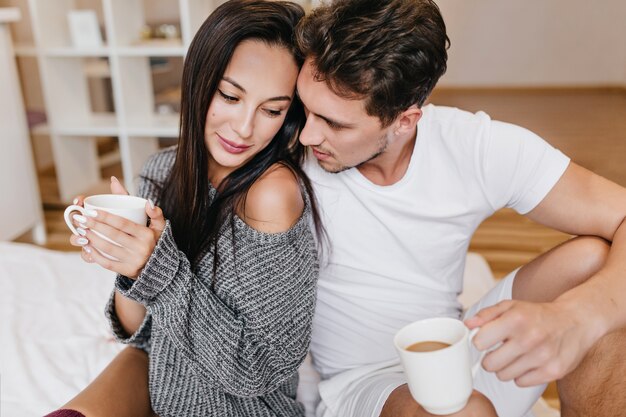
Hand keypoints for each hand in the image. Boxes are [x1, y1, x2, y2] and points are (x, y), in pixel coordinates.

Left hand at [73, 176, 166, 277]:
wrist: (160, 267)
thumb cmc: (155, 241)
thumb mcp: (160, 226)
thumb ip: (155, 212)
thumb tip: (147, 202)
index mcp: (147, 234)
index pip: (123, 223)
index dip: (106, 217)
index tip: (91, 211)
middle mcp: (141, 248)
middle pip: (113, 235)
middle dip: (94, 226)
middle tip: (81, 219)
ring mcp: (134, 261)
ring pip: (108, 249)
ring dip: (91, 239)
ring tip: (81, 231)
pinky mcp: (128, 270)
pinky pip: (108, 263)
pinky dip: (95, 255)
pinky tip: (87, 248)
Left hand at [464, 299, 597, 386]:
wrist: (575, 321)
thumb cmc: (538, 314)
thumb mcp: (511, 306)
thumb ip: (486, 315)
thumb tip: (467, 325)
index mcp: (516, 319)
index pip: (479, 342)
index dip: (480, 341)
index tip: (486, 340)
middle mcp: (529, 338)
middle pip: (489, 364)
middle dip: (490, 358)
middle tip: (499, 351)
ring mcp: (542, 357)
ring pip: (503, 376)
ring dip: (505, 367)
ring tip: (515, 355)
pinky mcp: (553, 371)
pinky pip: (521, 382)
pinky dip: (521, 375)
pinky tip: (528, 362)